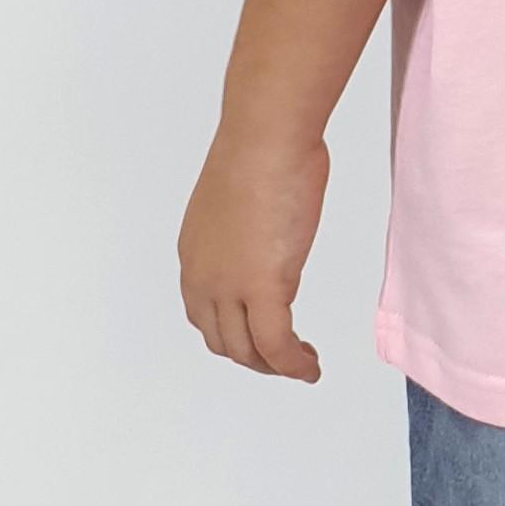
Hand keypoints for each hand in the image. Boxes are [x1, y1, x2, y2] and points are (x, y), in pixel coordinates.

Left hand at [178, 120, 330, 376]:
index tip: (260, 334)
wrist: (267, 137)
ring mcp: (229, 286)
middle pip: (222, 339)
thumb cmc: (263, 149)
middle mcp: (203, 276)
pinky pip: (276, 345)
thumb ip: (248, 226)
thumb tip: (270, 232)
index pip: (204, 313)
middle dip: (253, 356)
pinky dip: (292, 365)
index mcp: (195, 252)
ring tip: (301, 364)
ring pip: (246, 350)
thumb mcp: (242, 197)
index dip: (232, 332)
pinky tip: (309, 368)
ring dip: (274, 365)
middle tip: (284, 355)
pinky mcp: (263, 288)